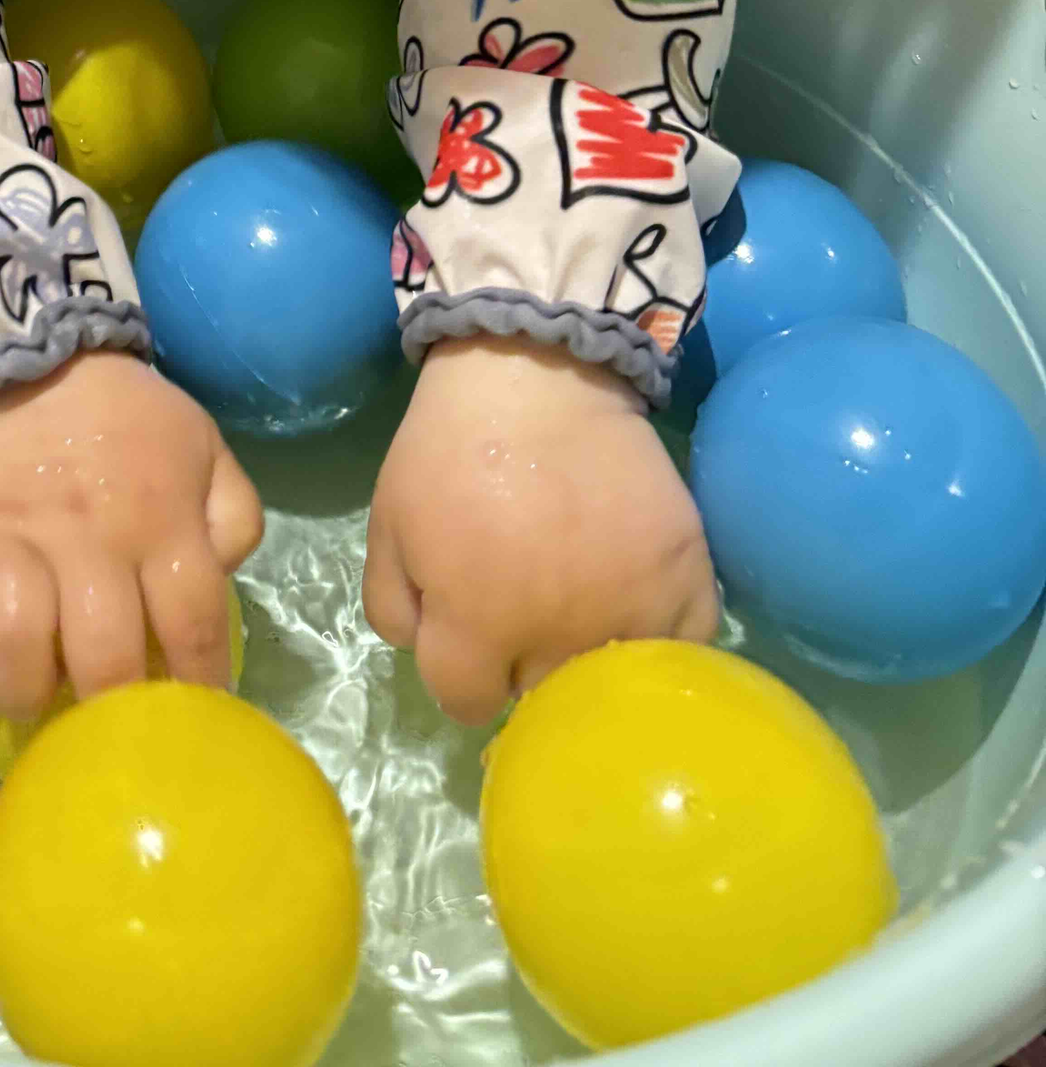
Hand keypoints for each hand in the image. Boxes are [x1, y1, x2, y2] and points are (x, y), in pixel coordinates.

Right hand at [0, 350, 262, 720]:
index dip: (199, 686)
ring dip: (29, 691)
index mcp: (160, 519)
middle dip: (113, 713)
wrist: (26, 358)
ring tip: (38, 696)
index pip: (193, 626)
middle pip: (105, 657)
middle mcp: (88, 536)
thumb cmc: (126, 420)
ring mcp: (10, 540)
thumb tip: (226, 580)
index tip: (192, 718)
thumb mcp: (203, 449)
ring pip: (15, 644)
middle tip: (110, 726)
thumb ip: (233, 517)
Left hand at [362, 333, 717, 724]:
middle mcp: (558, 635)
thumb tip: (428, 658)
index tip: (470, 634)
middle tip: (525, 603)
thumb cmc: (452, 448)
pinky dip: (661, 635)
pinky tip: (636, 598)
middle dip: (522, 660)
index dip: (461, 669)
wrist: (538, 374)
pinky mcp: (688, 583)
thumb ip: (392, 608)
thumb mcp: (388, 523)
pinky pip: (681, 649)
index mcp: (479, 625)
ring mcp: (631, 611)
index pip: (465, 701)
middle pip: (538, 694)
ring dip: (589, 649)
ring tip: (578, 598)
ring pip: (609, 680)